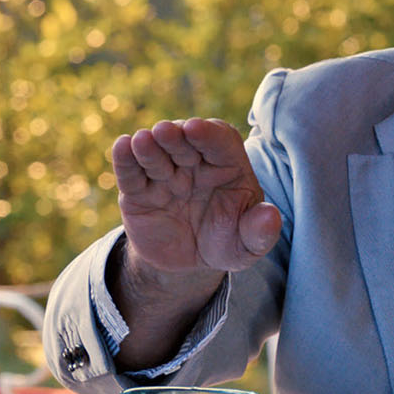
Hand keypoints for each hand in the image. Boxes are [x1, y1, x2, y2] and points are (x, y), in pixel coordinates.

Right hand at [112, 117, 281, 274]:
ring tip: (143, 140)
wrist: (187, 264)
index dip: (208, 134)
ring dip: (148, 146)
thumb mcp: (246, 245)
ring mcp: (164, 176)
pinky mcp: (138, 192)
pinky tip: (122, 146)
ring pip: (155, 155)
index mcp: (227, 166)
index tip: (196, 129)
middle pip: (183, 142)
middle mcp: (194, 164)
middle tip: (166, 132)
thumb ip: (259, 232)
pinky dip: (125, 160)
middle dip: (175, 136)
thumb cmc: (224, 243)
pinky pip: (131, 174)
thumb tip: (271, 216)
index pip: (220, 141)